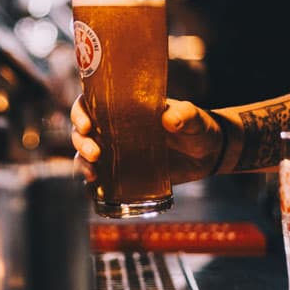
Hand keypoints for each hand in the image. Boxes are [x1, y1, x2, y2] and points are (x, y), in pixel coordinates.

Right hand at [71, 96, 223, 184]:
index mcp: (126, 106)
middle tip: (94, 153)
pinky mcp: (124, 172)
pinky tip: (95, 187)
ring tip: (93, 174)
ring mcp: (118, 151)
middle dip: (80, 141)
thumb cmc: (198, 128)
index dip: (81, 111)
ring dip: (82, 163)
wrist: (209, 153)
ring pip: (85, 153)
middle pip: (82, 130)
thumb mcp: (193, 117)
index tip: (86, 124)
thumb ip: (184, 115)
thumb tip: (170, 120)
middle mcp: (116, 127)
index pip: (91, 102)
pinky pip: (100, 177)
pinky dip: (92, 183)